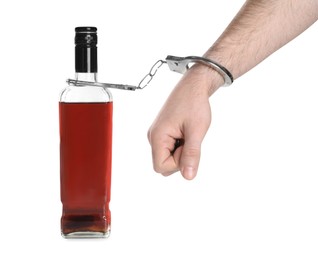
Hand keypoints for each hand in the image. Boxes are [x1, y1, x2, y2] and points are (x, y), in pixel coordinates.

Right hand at [148, 65, 221, 179]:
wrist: (193, 87)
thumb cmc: (194, 104)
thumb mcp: (196, 131)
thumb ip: (191, 155)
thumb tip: (188, 177)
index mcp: (157, 136)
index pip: (161, 167)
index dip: (177, 163)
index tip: (187, 146)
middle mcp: (153, 137)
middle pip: (163, 164)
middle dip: (179, 158)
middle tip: (189, 139)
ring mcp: (157, 135)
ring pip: (168, 157)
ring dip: (180, 151)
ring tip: (187, 134)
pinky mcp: (162, 133)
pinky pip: (170, 148)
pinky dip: (180, 145)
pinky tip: (185, 133)